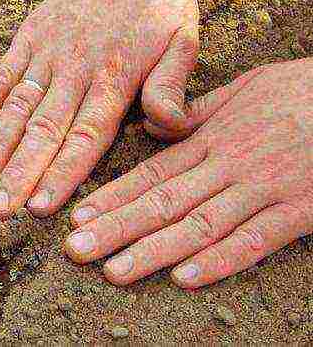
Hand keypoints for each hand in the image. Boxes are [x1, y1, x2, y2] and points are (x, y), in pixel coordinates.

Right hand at [0, 0, 200, 219]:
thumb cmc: (161, 1)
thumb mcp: (184, 41)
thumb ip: (171, 89)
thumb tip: (164, 130)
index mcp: (115, 78)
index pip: (85, 137)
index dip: (60, 174)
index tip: (38, 208)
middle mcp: (76, 69)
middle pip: (43, 130)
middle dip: (18, 174)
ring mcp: (48, 52)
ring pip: (17, 107)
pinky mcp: (30, 35)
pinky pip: (3, 73)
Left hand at [64, 58, 312, 287]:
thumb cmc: (300, 90)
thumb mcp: (243, 88)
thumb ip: (196, 112)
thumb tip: (153, 127)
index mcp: (211, 139)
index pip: (150, 173)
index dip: (112, 197)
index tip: (79, 217)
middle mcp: (228, 165)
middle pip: (163, 202)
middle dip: (116, 229)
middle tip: (77, 250)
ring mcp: (262, 189)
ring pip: (199, 224)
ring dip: (154, 250)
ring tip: (116, 270)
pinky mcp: (299, 209)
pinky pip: (255, 239)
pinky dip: (220, 260)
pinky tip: (185, 278)